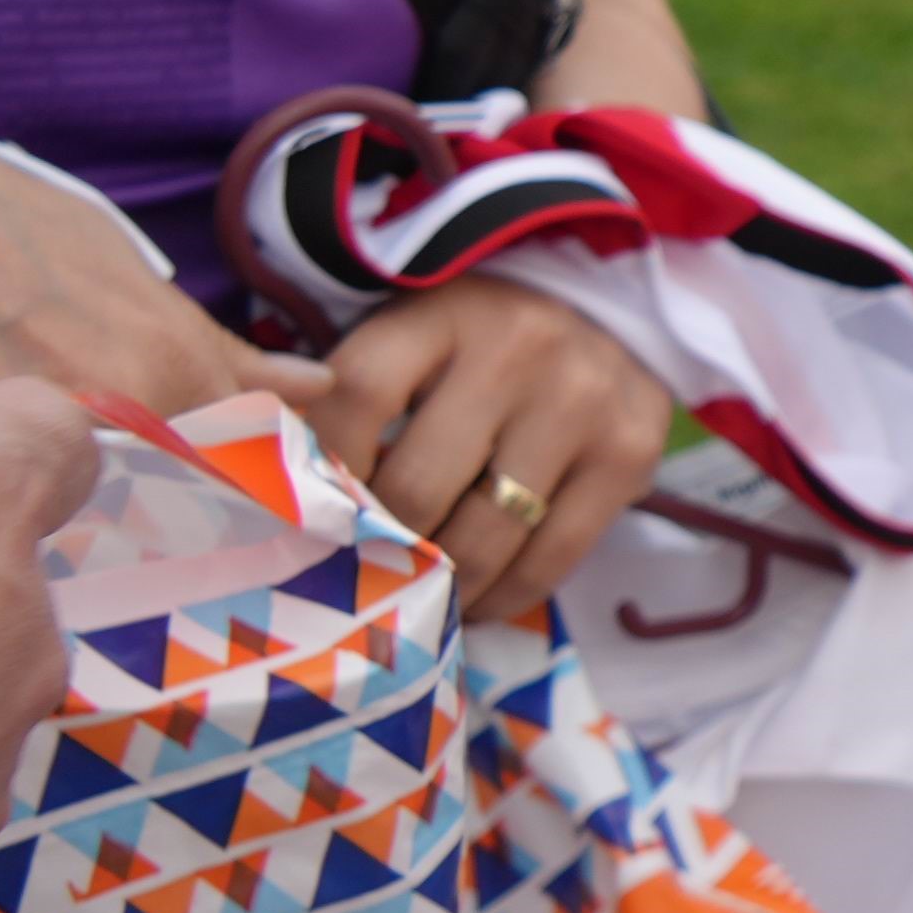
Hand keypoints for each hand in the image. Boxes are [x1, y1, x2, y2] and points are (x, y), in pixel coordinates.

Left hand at [273, 281, 674, 614]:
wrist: (611, 320)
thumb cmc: (481, 346)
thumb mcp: (416, 337)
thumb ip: (354, 397)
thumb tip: (284, 491)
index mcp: (446, 311)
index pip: (359, 393)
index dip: (321, 468)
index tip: (306, 511)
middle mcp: (520, 349)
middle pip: (417, 483)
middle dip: (379, 542)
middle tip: (357, 572)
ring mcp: (582, 404)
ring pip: (483, 535)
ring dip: (440, 582)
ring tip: (414, 597)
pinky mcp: (629, 457)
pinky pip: (549, 560)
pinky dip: (503, 597)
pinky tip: (475, 602)